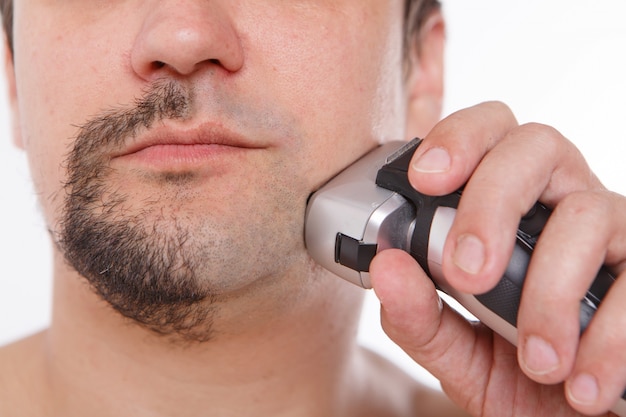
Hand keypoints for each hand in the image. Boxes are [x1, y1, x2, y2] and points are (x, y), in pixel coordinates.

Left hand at [370, 101, 625, 415]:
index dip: (459, 138)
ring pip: (587, 213)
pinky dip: (608, 339)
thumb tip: (386, 264)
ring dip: (550, 292)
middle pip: (536, 147)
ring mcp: (612, 234)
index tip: (426, 177)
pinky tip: (579, 384)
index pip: (489, 132)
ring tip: (536, 361)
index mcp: (508, 206)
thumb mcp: (455, 350)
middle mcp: (561, 203)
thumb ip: (418, 312)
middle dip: (493, 202)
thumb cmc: (514, 376)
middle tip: (469, 274)